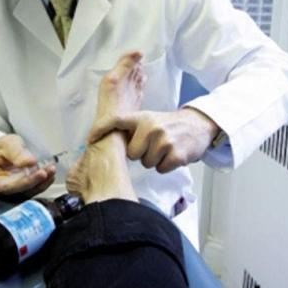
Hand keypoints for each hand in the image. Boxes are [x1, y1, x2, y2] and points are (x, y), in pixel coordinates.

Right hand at [0, 134, 55, 197]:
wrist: (7, 154)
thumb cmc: (0, 148)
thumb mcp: (5, 142)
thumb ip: (15, 151)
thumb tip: (29, 162)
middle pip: (5, 189)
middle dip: (26, 182)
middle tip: (42, 172)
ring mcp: (5, 192)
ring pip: (20, 193)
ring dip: (38, 183)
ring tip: (50, 170)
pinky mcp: (18, 194)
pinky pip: (30, 191)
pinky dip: (42, 183)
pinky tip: (50, 173)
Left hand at [88, 108, 219, 172]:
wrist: (197, 126)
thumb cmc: (167, 126)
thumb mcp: (148, 120)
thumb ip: (130, 129)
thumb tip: (106, 143)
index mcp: (141, 118)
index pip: (116, 120)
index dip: (101, 129)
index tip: (89, 138)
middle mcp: (151, 127)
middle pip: (132, 153)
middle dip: (140, 153)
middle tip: (152, 145)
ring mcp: (164, 141)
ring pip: (146, 163)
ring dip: (153, 160)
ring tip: (163, 148)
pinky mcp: (176, 154)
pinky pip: (160, 169)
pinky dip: (165, 165)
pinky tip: (171, 154)